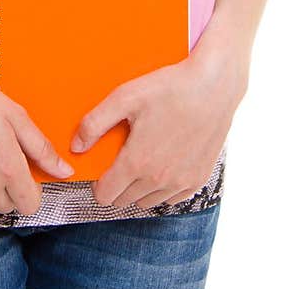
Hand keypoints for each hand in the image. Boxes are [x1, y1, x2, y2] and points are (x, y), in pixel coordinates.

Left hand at [70, 38, 248, 209]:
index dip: (97, 184)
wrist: (214, 86)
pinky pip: (170, 199)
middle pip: (123, 201)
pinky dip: (162, 189)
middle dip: (116, 185)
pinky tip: (162, 164)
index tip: (100, 169)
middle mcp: (158, 179)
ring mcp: (180, 183)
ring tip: (141, 160)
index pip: (105, 195)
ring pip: (146, 202)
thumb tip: (75, 147)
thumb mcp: (125, 96)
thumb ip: (94, 123)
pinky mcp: (197, 180)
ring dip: (138, 189)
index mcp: (137, 162)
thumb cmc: (169, 87)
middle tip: (120, 160)